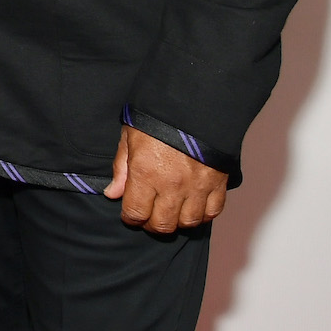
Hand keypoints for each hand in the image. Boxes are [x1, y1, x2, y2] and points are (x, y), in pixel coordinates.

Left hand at [103, 124, 226, 231]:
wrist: (194, 105)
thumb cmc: (158, 118)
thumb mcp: (129, 137)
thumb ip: (120, 169)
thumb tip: (112, 194)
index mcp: (146, 174)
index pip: (136, 213)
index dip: (130, 218)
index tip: (130, 215)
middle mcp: (172, 185)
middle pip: (162, 225)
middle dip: (152, 225)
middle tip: (149, 217)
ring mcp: (197, 186)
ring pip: (188, 223)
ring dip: (177, 222)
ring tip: (170, 212)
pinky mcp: (218, 183)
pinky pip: (212, 212)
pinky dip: (202, 215)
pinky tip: (192, 207)